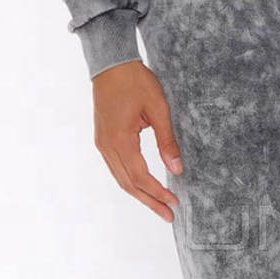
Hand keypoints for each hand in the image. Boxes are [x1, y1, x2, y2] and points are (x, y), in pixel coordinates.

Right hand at [92, 61, 182, 222]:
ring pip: (121, 178)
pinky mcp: (103, 140)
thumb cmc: (135, 81)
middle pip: (129, 184)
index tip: (174, 202)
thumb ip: (167, 141)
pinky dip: (131, 181)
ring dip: (140, 195)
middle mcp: (106, 146)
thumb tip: (177, 170)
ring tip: (159, 206)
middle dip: (150, 202)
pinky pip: (117, 168)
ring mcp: (102, 144)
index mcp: (119, 140)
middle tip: (169, 216)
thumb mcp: (159, 109)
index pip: (140, 177)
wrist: (111, 63)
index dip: (158, 193)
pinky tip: (144, 188)